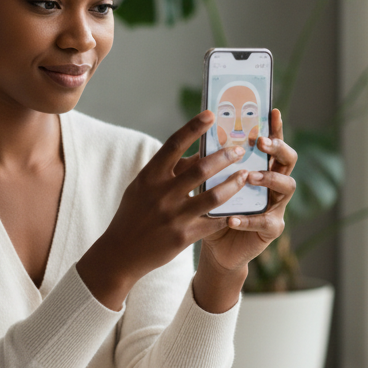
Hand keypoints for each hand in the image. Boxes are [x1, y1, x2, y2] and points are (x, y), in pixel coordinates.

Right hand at [78, 110, 251, 309]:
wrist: (120, 252)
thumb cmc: (133, 214)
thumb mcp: (143, 188)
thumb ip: (168, 171)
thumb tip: (198, 154)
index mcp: (150, 176)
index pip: (174, 144)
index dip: (193, 127)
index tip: (211, 115)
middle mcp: (161, 193)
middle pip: (200, 168)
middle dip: (225, 156)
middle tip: (240, 149)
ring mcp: (173, 216)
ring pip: (213, 196)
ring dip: (234, 183)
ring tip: (247, 175)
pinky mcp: (183, 237)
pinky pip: (213, 223)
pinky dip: (228, 215)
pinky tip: (241, 209)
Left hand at [194, 109, 297, 310]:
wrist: (215, 246)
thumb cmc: (211, 209)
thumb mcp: (207, 182)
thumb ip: (208, 163)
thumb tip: (198, 138)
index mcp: (262, 166)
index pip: (272, 142)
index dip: (275, 127)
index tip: (272, 111)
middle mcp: (275, 183)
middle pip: (288, 160)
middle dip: (278, 148)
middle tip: (261, 142)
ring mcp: (277, 205)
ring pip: (286, 186)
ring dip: (268, 178)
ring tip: (250, 176)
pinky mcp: (272, 228)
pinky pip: (265, 221)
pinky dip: (248, 219)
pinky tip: (232, 219)